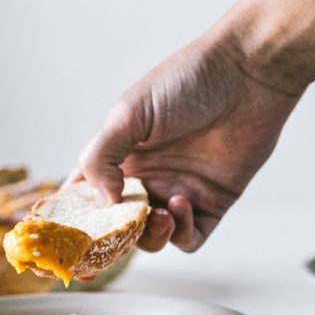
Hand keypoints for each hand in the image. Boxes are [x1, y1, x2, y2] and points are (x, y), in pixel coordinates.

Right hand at [75, 35, 300, 252]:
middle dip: (113, 239)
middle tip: (115, 237)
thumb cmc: (187, 81)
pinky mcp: (213, 202)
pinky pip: (190, 237)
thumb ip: (101, 158)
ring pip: (152, 239)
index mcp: (119, 155)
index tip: (65, 237)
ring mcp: (178, 191)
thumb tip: (101, 204)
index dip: (76, 220)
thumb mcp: (128, 113)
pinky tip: (182, 203)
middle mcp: (146, 177)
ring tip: (158, 214)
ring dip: (149, 236)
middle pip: (118, 226)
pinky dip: (181, 232)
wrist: (249, 74)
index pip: (86, 197)